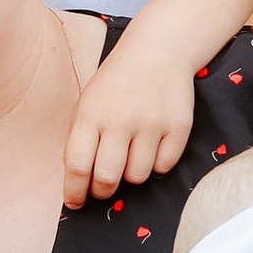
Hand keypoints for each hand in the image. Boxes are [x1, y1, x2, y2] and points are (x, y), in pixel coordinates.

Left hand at [62, 41, 194, 205]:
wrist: (157, 50)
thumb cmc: (116, 83)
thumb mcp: (88, 103)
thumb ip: (81, 139)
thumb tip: (77, 183)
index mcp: (91, 114)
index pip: (77, 165)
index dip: (74, 191)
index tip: (75, 202)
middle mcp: (120, 119)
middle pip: (107, 178)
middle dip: (102, 191)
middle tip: (103, 187)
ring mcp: (151, 123)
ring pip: (137, 176)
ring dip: (131, 174)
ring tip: (130, 155)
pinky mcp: (178, 127)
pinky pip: (164, 166)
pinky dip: (157, 163)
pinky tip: (152, 144)